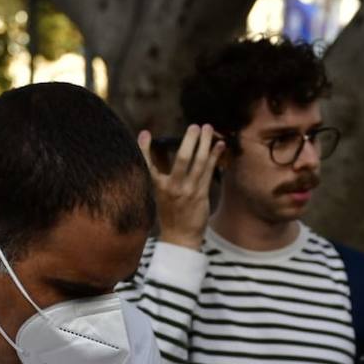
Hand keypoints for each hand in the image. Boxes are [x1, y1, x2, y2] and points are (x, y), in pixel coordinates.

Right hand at [138, 124, 223, 249]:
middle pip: (182, 159)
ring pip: (199, 163)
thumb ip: (159, 173)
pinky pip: (208, 172)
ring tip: (209, 128)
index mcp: (157, 186)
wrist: (180, 237)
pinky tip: (219, 145)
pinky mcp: (200, 195)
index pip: (147, 165)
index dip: (144, 149)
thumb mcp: (159, 194)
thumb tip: (159, 153)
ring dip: (205, 144)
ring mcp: (188, 191)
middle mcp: (172, 188)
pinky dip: (214, 157)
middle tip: (195, 126)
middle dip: (189, 140)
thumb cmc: (170, 212)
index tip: (145, 134)